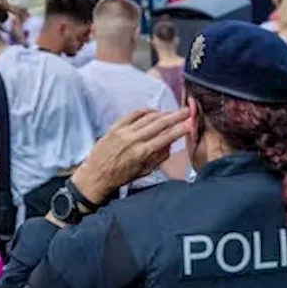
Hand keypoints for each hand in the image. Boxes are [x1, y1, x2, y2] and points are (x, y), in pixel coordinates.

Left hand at [71, 108, 190, 203]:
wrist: (96, 175)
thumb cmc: (121, 177)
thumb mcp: (144, 172)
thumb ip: (159, 157)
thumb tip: (170, 143)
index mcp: (142, 153)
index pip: (167, 137)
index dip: (181, 129)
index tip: (191, 123)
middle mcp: (134, 139)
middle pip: (160, 123)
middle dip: (176, 116)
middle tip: (187, 110)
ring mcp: (124, 131)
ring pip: (148, 117)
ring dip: (163, 113)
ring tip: (173, 112)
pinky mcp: (115, 126)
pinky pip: (134, 114)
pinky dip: (146, 111)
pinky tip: (154, 111)